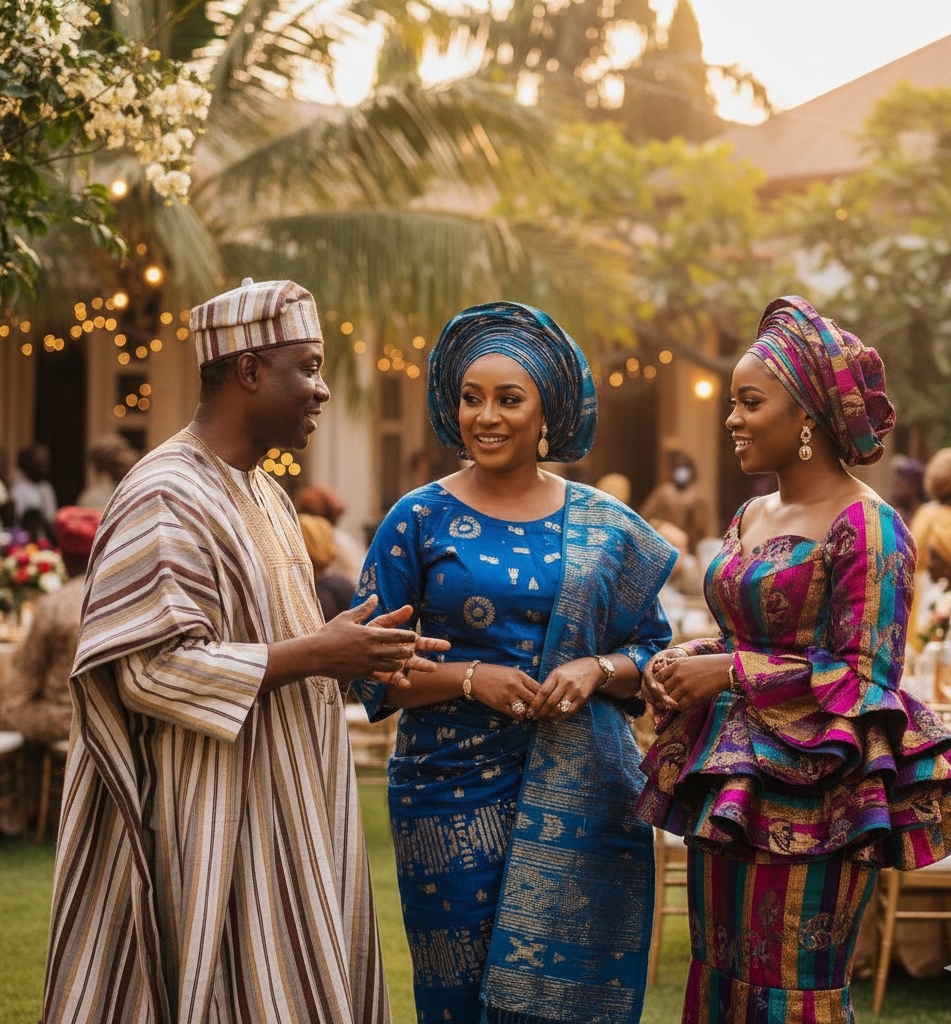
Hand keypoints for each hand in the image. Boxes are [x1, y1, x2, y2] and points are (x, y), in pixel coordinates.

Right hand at [312, 595, 446, 682]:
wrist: (314, 655)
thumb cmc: (329, 633)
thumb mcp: (347, 617)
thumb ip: (364, 608)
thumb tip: (375, 596)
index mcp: (370, 634)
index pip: (397, 635)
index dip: (408, 636)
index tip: (414, 636)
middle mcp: (371, 650)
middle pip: (399, 652)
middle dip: (408, 651)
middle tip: (412, 650)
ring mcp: (367, 664)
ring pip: (392, 666)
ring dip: (400, 664)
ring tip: (403, 661)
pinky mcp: (361, 675)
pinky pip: (380, 677)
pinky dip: (388, 676)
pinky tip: (392, 675)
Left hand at [366, 601, 450, 686]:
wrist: (350, 646)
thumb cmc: (368, 633)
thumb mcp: (381, 623)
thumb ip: (395, 617)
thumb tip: (410, 607)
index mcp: (404, 641)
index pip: (422, 643)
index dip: (434, 644)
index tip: (447, 646)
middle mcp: (401, 654)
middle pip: (418, 659)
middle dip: (427, 663)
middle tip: (436, 667)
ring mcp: (394, 665)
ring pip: (408, 669)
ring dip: (417, 671)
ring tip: (426, 673)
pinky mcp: (383, 674)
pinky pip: (393, 679)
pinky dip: (400, 681)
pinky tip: (407, 684)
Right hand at [469, 664, 540, 720]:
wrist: (474, 677)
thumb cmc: (494, 673)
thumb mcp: (511, 671)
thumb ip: (524, 679)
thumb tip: (538, 690)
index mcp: (519, 675)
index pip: (539, 687)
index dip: (545, 696)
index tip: (547, 700)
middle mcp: (515, 685)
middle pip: (535, 700)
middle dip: (539, 706)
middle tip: (543, 711)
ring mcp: (507, 696)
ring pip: (526, 709)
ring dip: (529, 712)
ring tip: (532, 713)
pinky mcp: (500, 705)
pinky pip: (515, 715)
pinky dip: (520, 716)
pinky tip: (521, 715)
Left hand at [528, 657, 602, 720]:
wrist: (594, 669)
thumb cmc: (572, 670)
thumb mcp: (558, 671)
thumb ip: (549, 684)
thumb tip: (536, 700)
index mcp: (557, 675)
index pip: (543, 692)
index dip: (535, 704)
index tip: (529, 712)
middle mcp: (566, 683)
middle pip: (550, 703)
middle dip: (540, 713)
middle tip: (534, 717)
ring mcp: (575, 691)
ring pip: (560, 709)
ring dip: (550, 716)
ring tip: (545, 716)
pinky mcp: (583, 698)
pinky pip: (570, 712)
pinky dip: (562, 716)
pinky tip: (556, 716)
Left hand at [654, 651, 732, 711]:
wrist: (725, 669)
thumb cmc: (708, 663)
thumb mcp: (688, 659)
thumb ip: (674, 663)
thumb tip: (661, 664)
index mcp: (676, 665)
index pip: (658, 677)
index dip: (661, 683)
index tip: (667, 686)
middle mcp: (678, 675)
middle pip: (663, 689)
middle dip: (668, 693)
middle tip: (674, 695)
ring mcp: (685, 686)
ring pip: (670, 699)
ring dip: (674, 701)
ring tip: (680, 699)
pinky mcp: (693, 696)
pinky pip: (680, 706)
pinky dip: (680, 707)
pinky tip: (686, 704)